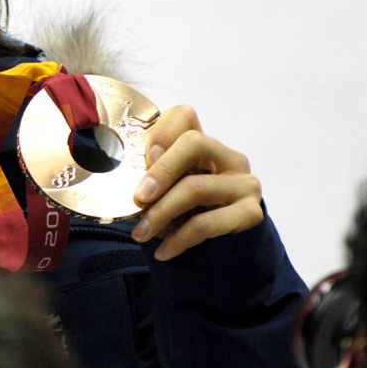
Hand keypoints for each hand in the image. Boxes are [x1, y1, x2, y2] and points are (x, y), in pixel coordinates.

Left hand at [130, 105, 262, 260]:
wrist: (226, 250)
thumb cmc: (187, 213)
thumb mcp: (168, 190)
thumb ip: (151, 177)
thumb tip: (116, 181)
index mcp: (203, 144)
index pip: (185, 116)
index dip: (161, 131)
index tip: (144, 157)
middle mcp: (228, 157)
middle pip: (194, 143)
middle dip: (160, 171)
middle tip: (137, 198)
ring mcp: (244, 183)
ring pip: (195, 187)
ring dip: (160, 213)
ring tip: (139, 233)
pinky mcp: (250, 212)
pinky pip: (207, 223)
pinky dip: (179, 239)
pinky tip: (162, 251)